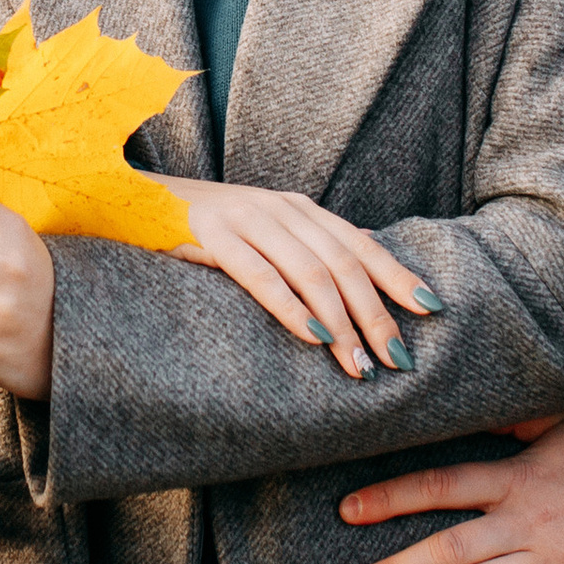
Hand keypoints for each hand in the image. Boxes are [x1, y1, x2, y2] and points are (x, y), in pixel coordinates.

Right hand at [160, 179, 435, 378]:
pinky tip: (312, 336)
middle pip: (343, 264)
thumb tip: (364, 271)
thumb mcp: (262, 231)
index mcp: (298, 208)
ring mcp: (246, 219)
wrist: (132, 199)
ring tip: (359, 364)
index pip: (360, 244)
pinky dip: (291, 307)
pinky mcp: (212, 237)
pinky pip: (260, 275)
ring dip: (341, 322)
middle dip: (375, 315)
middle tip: (397, 359)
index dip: (397, 276)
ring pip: (310, 272)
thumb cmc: (202, 228)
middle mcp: (280, 209)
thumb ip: (307, 248)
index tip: (432, 310)